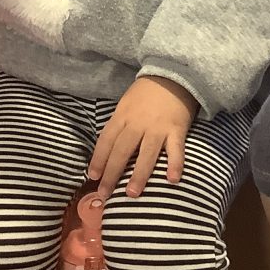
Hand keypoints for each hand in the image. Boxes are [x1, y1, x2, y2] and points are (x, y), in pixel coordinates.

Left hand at [88, 76, 197, 198]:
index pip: (106, 140)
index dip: (98, 159)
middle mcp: (138, 123)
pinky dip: (175, 164)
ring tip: (132, 194)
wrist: (173, 75)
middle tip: (105, 194)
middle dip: (112, 173)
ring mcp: (158, 127)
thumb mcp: (125, 104)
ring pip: (146, 153)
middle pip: (122, 150)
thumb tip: (107, 150)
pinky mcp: (177, 129)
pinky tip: (172, 179)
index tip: (92, 177)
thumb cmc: (146, 92)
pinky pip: (176, 149)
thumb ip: (118, 125)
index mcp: (122, 115)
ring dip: (139, 174)